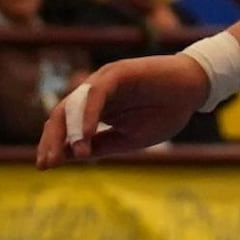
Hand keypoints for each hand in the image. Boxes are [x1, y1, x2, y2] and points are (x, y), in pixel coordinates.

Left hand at [37, 50, 214, 161]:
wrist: (194, 89)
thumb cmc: (165, 112)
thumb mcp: (129, 139)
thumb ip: (101, 145)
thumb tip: (71, 156)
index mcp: (96, 108)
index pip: (65, 125)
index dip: (54, 144)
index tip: (45, 166)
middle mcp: (94, 92)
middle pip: (61, 114)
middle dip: (51, 140)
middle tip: (46, 164)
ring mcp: (104, 80)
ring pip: (74, 105)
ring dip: (65, 132)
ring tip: (60, 156)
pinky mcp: (118, 73)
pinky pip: (96, 96)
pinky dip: (87, 117)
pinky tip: (82, 138)